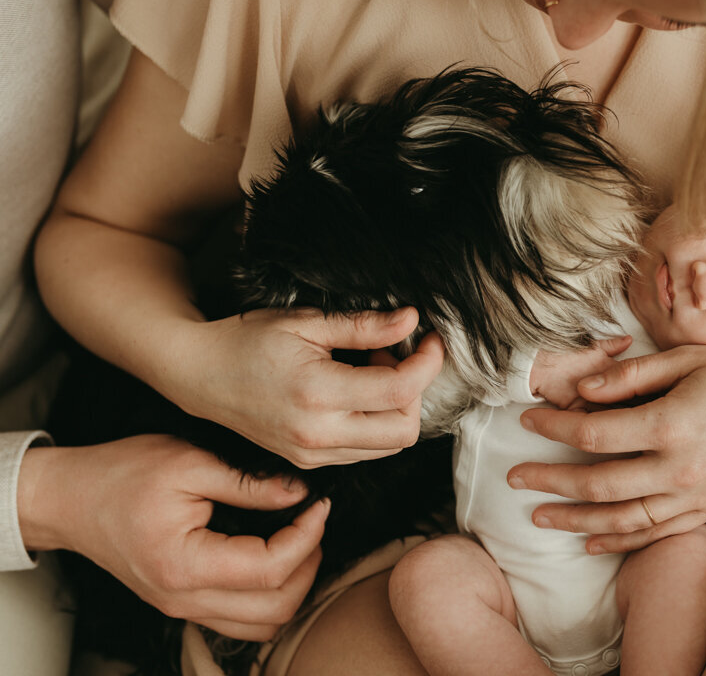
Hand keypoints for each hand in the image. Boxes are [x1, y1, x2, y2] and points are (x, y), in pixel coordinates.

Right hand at [18, 435, 328, 640]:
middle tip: (313, 521)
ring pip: (262, 625)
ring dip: (294, 587)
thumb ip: (250, 484)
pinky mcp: (183, 603)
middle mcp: (183, 599)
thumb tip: (300, 492)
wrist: (69, 498)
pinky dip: (270, 598)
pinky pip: (240, 621)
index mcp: (185, 565)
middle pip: (275, 609)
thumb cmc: (120, 475)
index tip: (320, 504)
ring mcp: (182, 607)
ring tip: (299, 539)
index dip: (307, 535)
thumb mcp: (190, 462)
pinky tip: (275, 558)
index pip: (271, 569)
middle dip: (309, 564)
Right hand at [171, 307, 443, 467]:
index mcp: (318, 393)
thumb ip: (364, 326)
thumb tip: (411, 320)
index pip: (400, 391)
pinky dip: (376, 423)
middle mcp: (317, 434)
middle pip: (405, 431)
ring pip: (388, 447)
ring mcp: (312, 455)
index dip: (427, 364)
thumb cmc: (246, 340)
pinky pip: (364, 452)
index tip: (430, 340)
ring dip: (398, 409)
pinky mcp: (308, 462)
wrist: (196, 374)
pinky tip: (357, 392)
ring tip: (373, 370)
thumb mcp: (307, 322)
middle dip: (416, 392)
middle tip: (398, 356)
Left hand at [508, 345, 705, 552]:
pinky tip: (592, 541)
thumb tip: (582, 390)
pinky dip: (621, 541)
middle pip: (598, 484)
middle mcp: (679, 468)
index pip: (593, 434)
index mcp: (671, 423)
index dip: (553, 430)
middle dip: (549, 482)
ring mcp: (694, 495)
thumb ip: (632, 376)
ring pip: (622, 519)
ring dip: (575, 521)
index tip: (528, 422)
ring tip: (539, 518)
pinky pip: (656, 534)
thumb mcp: (688, 359)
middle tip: (514, 479)